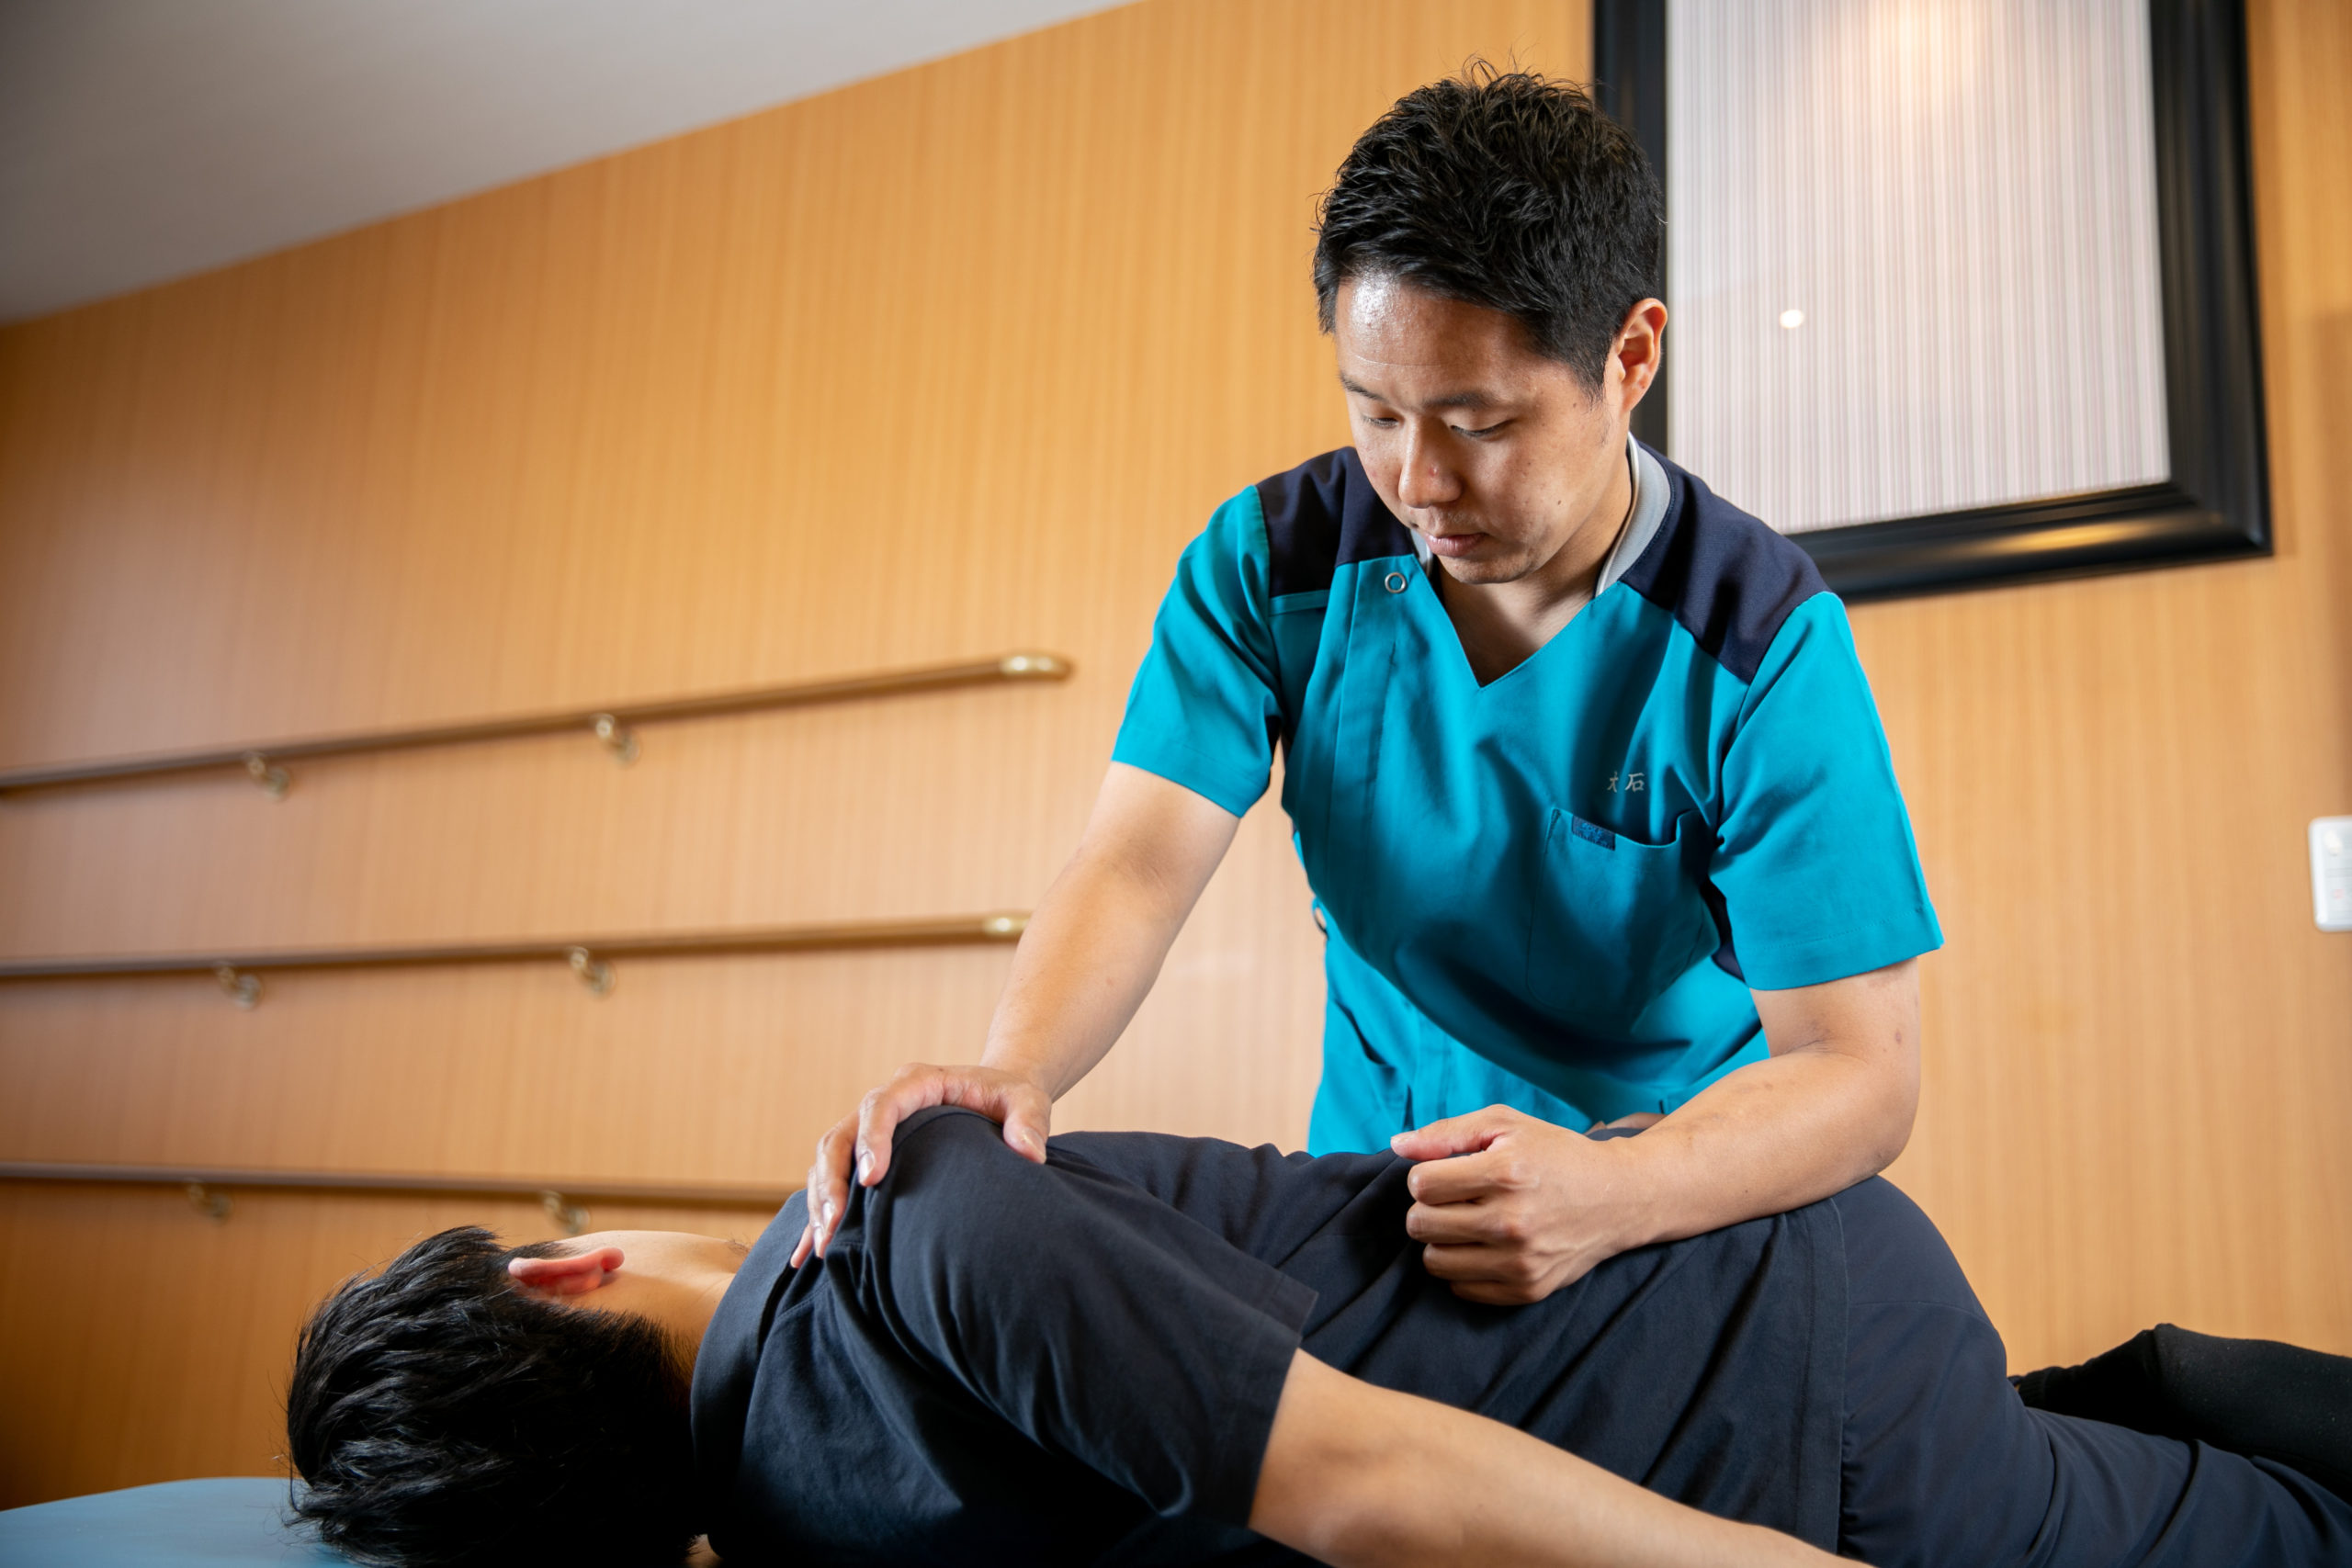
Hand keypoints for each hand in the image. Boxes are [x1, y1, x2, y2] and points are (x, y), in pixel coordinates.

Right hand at [791, 1062, 1051, 1265]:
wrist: (997, 1094)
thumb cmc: (1012, 1097)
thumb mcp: (1028, 1101)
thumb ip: (1029, 1122)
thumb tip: (1029, 1154)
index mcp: (917, 1082)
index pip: (881, 1105)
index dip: (871, 1140)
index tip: (871, 1180)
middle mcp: (884, 1103)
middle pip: (840, 1136)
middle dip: (832, 1182)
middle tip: (835, 1226)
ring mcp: (869, 1130)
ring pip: (827, 1161)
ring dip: (820, 1203)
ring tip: (823, 1247)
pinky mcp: (866, 1156)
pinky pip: (830, 1183)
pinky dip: (817, 1216)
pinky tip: (807, 1255)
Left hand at [1390, 1105, 1648, 1304]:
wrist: (1619, 1197)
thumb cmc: (1555, 1154)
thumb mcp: (1505, 1125)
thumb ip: (1447, 1133)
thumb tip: (1397, 1145)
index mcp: (1506, 1172)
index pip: (1421, 1185)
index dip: (1425, 1176)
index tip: (1446, 1174)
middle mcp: (1512, 1221)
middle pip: (1420, 1224)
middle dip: (1427, 1208)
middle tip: (1452, 1200)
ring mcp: (1520, 1260)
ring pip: (1434, 1260)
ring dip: (1441, 1240)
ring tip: (1465, 1223)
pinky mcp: (1527, 1288)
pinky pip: (1461, 1288)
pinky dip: (1463, 1267)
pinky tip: (1483, 1246)